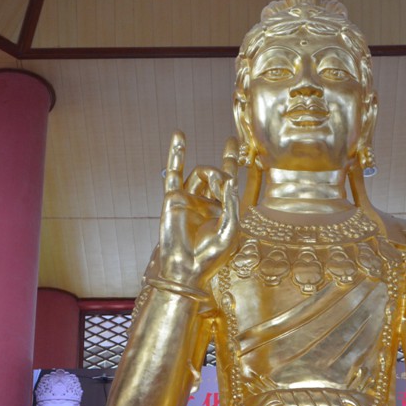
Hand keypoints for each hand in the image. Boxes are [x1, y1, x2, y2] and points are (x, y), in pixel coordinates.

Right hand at [150, 131, 239, 288]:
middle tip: (222, 185)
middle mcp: (206, 202)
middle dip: (221, 174)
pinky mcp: (174, 199)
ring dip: (209, 172)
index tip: (231, 140)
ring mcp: (190, 199)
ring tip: (214, 183)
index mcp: (223, 209)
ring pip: (200, 173)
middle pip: (215, 175)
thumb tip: (229, 180)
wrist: (187, 269)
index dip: (230, 159)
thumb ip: (231, 203)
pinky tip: (180, 136)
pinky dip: (176, 154)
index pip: (228, 179)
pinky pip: (173, 174)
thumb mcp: (231, 229)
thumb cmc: (211, 255)